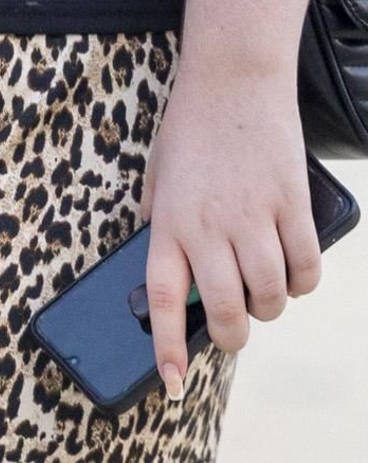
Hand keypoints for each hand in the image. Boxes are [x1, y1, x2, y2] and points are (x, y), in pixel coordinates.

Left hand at [140, 64, 320, 399]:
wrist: (234, 78)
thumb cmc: (191, 127)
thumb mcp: (158, 175)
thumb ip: (160, 223)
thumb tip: (168, 272)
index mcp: (170, 221)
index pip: (165, 298)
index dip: (169, 347)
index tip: (172, 384)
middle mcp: (210, 226)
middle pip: (225, 311)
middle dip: (231, 336)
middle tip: (232, 331)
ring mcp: (254, 217)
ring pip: (269, 296)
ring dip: (267, 308)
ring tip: (261, 295)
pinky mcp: (292, 205)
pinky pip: (305, 268)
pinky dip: (302, 283)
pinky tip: (292, 274)